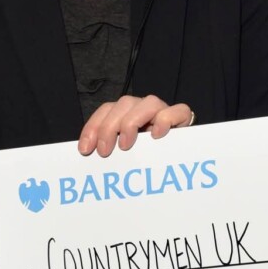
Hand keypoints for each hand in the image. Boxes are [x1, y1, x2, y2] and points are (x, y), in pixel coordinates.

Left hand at [78, 95, 194, 156]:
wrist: (180, 166)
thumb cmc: (147, 163)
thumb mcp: (123, 157)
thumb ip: (109, 153)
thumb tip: (87, 158)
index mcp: (127, 115)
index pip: (106, 110)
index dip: (93, 127)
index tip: (85, 150)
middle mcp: (144, 110)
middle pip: (124, 104)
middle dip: (109, 127)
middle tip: (104, 152)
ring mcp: (164, 112)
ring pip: (149, 102)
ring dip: (132, 122)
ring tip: (126, 145)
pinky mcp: (182, 119)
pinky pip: (178, 110)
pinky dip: (166, 119)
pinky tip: (157, 135)